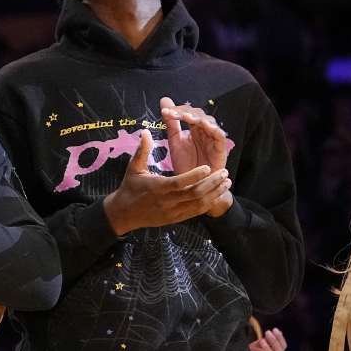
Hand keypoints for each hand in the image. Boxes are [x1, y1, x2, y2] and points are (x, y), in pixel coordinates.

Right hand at [103, 130, 231, 235]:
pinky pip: (196, 212)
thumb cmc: (130, 187)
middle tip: (224, 173)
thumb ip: (142, 150)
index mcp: (157, 188)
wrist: (124, 214)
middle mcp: (167, 202)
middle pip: (194, 194)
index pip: (179, 183)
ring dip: (215, 193)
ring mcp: (172, 212)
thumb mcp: (133, 168)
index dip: (195, 176)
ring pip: (199, 204)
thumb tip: (145, 131)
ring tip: (226, 182)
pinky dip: (209, 202)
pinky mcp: (176, 219)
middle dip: (212, 183)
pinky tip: (217, 193)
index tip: (208, 167)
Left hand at [161, 97, 228, 173]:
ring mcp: (213, 139)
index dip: (177, 110)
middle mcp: (204, 131)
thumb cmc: (186, 163)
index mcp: (194, 129)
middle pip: (199, 114)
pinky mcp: (220, 149)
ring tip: (186, 116)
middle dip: (185, 112)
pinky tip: (203, 125)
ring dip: (198, 118)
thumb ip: (171, 122)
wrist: (192, 185)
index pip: (188, 112)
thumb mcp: (175, 141)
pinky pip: (220, 136)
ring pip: (209, 122)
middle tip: (172, 113)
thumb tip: (164, 100)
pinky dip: (213, 129)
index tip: (164, 111)